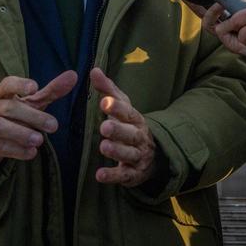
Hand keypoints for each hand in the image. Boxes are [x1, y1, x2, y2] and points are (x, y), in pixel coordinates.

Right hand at [0, 72, 77, 167]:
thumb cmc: (11, 118)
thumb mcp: (30, 104)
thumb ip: (50, 91)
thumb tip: (74, 75)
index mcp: (0, 94)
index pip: (6, 84)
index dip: (19, 84)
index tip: (35, 88)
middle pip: (9, 108)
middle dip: (32, 117)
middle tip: (54, 126)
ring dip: (21, 134)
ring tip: (40, 141)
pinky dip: (14, 150)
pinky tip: (30, 153)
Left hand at [90, 67, 156, 186]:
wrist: (152, 154)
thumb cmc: (129, 125)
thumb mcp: (122, 106)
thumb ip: (108, 90)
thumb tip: (94, 69)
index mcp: (135, 119)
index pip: (127, 112)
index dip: (116, 107)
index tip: (104, 102)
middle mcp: (139, 137)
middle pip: (130, 133)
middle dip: (118, 130)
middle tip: (104, 127)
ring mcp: (138, 156)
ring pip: (129, 154)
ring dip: (117, 151)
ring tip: (103, 146)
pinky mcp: (133, 174)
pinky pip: (124, 176)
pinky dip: (112, 176)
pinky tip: (99, 175)